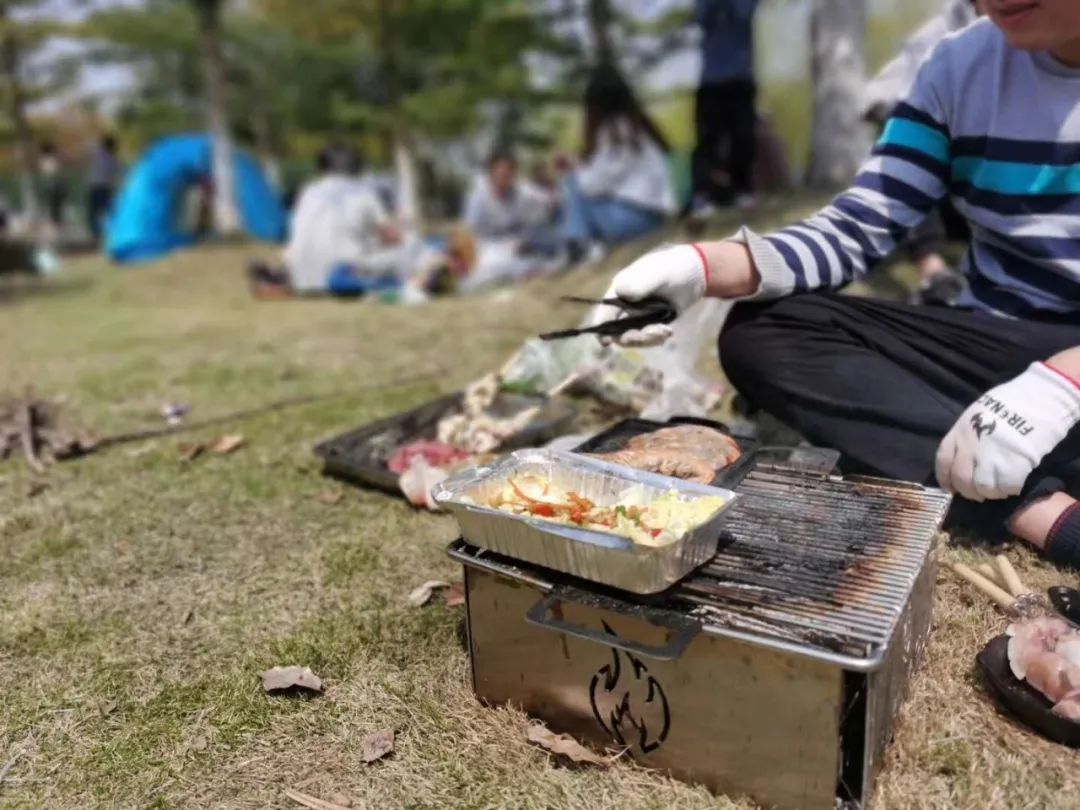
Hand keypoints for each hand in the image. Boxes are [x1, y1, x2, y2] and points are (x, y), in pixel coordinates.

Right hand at [594, 244, 707, 345]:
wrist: (695, 274)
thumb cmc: (671, 268)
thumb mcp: (655, 273)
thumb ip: (638, 283)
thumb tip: (621, 292)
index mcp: (619, 292)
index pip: (604, 313)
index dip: (602, 329)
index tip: (606, 342)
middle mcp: (624, 306)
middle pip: (617, 331)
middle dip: (633, 337)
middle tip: (653, 334)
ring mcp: (637, 316)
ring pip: (633, 337)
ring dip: (648, 338)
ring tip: (666, 331)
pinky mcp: (651, 324)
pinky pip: (647, 338)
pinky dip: (656, 338)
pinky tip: (668, 332)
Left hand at [935, 362, 1079, 500]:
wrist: (1038, 397)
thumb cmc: (1010, 401)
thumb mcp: (976, 413)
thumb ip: (968, 435)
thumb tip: (965, 455)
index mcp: (959, 431)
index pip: (943, 461)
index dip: (945, 478)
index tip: (951, 487)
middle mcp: (970, 446)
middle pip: (961, 479)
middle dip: (968, 491)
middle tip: (978, 493)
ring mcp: (990, 456)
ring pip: (982, 487)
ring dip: (989, 493)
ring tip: (997, 490)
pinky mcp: (1013, 465)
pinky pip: (1006, 487)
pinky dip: (1008, 491)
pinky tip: (1012, 487)